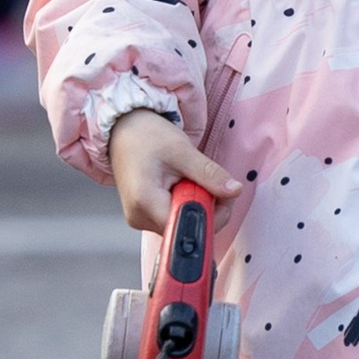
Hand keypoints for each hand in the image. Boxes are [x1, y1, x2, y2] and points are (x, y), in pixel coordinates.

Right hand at [107, 108, 244, 240]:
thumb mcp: (182, 150)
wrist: (124, 130)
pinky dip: (186, 204)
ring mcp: (141, 220)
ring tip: (190, 178)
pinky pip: (175, 218)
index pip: (187, 227)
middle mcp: (140, 218)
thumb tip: (235, 191)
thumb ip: (209, 174)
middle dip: (207, 208)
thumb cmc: (146, 136)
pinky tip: (182, 185)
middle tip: (208, 180)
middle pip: (187, 228)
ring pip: (183, 224)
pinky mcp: (145, 217)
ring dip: (197, 205)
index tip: (221, 195)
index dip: (211, 214)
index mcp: (145, 203)